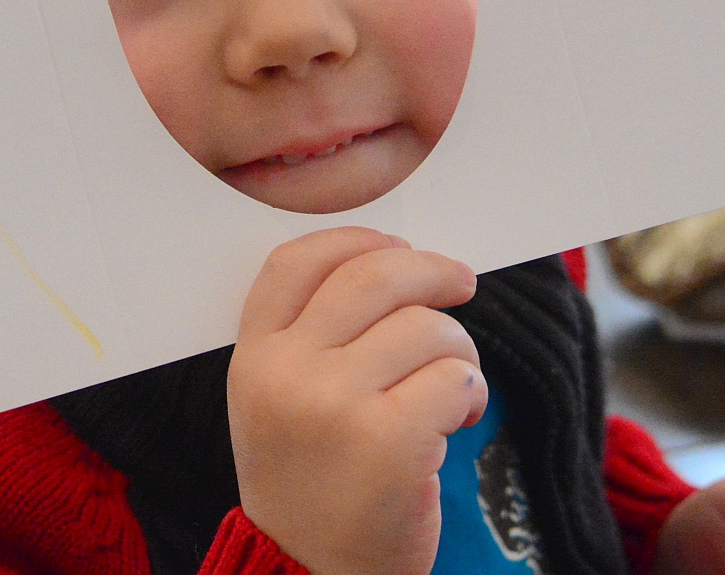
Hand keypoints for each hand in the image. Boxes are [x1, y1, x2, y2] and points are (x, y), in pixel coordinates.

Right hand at [228, 227, 485, 574]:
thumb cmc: (314, 485)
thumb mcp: (277, 402)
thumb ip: (311, 335)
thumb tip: (395, 261)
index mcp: (252, 357)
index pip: (297, 261)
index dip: (357, 239)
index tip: (399, 246)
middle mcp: (285, 372)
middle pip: (374, 275)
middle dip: (432, 272)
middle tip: (461, 284)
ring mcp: (333, 404)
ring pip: (427, 327)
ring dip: (458, 353)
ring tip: (449, 394)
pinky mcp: (388, 439)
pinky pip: (455, 377)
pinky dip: (471, 396)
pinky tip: (456, 424)